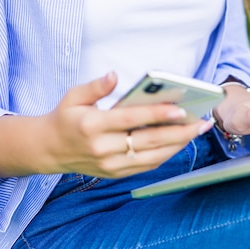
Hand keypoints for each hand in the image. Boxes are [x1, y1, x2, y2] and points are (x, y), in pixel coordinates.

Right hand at [0, 72, 214, 178]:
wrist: (47, 150)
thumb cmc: (65, 118)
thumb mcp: (73, 96)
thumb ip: (96, 86)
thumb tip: (113, 75)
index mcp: (92, 125)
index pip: (130, 120)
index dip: (156, 115)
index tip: (180, 109)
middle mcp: (102, 148)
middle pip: (148, 141)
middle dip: (179, 132)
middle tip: (202, 122)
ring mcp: (110, 165)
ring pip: (152, 157)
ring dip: (179, 145)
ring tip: (198, 130)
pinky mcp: (115, 174)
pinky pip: (147, 165)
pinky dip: (167, 154)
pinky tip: (181, 141)